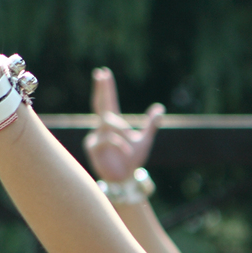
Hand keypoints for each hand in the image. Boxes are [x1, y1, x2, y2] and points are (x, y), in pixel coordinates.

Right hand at [83, 68, 164, 182]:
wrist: (126, 179)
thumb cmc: (132, 160)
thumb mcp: (145, 140)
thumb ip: (151, 124)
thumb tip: (159, 108)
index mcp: (114, 125)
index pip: (109, 101)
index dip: (107, 88)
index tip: (103, 73)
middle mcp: (102, 128)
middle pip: (100, 104)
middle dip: (102, 89)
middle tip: (100, 73)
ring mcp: (95, 136)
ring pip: (108, 122)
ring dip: (123, 130)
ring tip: (130, 145)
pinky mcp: (92, 147)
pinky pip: (108, 138)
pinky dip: (120, 143)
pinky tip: (126, 152)